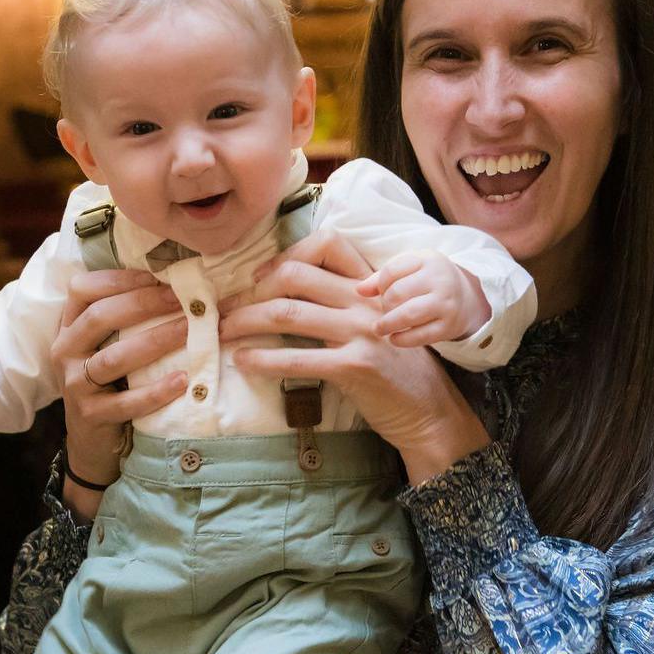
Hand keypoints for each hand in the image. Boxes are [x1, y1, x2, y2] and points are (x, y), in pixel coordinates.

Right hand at [51, 269, 187, 514]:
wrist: (92, 443)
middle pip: (101, 317)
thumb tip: (175, 284)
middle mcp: (66, 351)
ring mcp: (75, 385)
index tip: (159, 276)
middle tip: (184, 299)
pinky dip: (157, 391)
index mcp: (69, 328)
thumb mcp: (108, 348)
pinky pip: (127, 402)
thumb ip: (125, 319)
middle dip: (145, 304)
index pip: (83, 289)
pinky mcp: (91, 416)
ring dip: (156, 341)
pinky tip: (184, 381)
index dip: (120, 279)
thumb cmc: (111, 386)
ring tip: (190, 332)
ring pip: (115, 357)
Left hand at [219, 232, 490, 482]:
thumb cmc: (398, 369)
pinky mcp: (353, 367)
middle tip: (228, 308)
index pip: (327, 244)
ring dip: (245, 321)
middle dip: (251, 291)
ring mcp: (360, 332)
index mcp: (371, 287)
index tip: (261, 277)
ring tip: (224, 333)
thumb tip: (288, 299)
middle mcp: (365, 302)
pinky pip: (295, 358)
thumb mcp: (378, 324)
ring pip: (287, 313)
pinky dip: (261, 360)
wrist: (430, 410)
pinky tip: (243, 362)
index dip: (287, 254)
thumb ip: (344, 305)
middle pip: (295, 275)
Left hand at [356, 252, 490, 346]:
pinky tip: (394, 338)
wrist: (465, 298)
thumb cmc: (427, 281)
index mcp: (428, 260)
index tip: (381, 294)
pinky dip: (401, 340)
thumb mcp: (409, 270)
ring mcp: (446, 304)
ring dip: (387, 324)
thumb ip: (382, 277)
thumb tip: (359, 290)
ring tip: (379, 329)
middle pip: (397, 294)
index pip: (391, 271)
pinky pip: (419, 336)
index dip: (380, 286)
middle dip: (384, 306)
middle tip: (383, 312)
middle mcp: (440, 279)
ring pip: (407, 315)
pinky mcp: (448, 326)